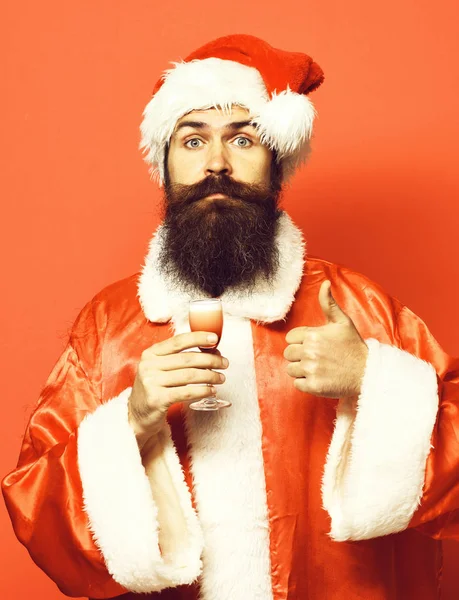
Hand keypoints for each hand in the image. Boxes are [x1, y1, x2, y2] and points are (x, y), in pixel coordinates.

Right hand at [128, 332, 228, 448]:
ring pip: (189, 376)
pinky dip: (202, 391)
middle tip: (224, 363)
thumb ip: (181, 359)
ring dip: (210, 376)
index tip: (215, 339)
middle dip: (210, 360)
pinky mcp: (156, 399)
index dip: (198, 338)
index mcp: (151, 353)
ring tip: (221, 378)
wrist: (137, 415)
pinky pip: (186, 393)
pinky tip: (211, 391)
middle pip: (187, 359)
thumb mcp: (161, 368)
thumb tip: (213, 352)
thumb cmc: (155, 388)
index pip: (178, 341)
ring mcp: (151, 382)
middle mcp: (149, 365)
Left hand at [284, 280, 367, 397]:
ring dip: (301, 370)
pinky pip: (297, 384)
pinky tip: (319, 379)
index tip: (315, 346)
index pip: (290, 338)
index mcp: (314, 335)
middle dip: (299, 356)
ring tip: (319, 368)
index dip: (301, 342)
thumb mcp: (343, 322)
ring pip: (290, 369)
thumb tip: (325, 283)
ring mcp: (311, 369)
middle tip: (317, 358)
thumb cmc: (353, 346)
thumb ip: (329, 303)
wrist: (367, 372)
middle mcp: (310, 351)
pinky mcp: (313, 386)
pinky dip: (306, 384)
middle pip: (288, 353)